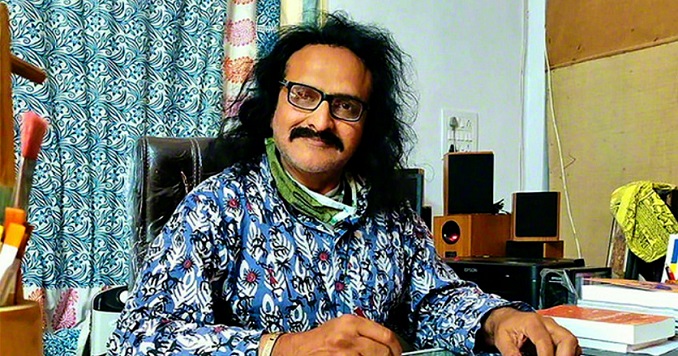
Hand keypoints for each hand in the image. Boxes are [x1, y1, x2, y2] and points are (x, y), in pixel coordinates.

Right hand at [266, 314, 401, 355]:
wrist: (298, 350)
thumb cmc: (321, 339)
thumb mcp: (342, 327)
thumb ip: (364, 332)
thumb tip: (388, 344)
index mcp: (351, 323)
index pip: (386, 336)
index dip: (396, 348)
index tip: (397, 353)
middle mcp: (348, 337)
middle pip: (383, 352)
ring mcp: (344, 353)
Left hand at [480, 307, 580, 355]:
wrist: (506, 318)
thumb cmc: (505, 326)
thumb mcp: (503, 341)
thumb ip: (511, 354)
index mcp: (532, 322)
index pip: (544, 342)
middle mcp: (547, 323)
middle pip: (567, 339)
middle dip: (565, 355)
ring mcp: (554, 328)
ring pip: (572, 342)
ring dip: (567, 354)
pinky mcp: (558, 334)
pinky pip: (571, 345)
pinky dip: (567, 353)